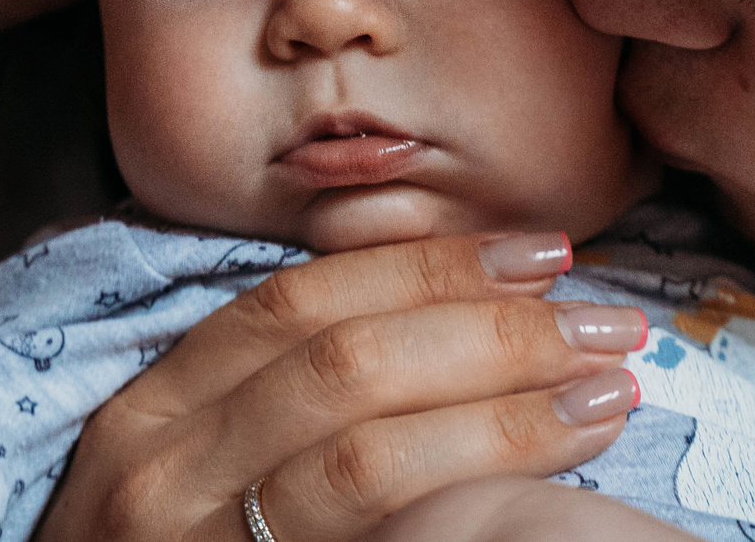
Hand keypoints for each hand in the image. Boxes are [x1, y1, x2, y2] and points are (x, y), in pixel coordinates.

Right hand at [36, 232, 646, 541]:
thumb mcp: (182, 472)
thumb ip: (267, 397)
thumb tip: (430, 320)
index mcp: (149, 413)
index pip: (298, 304)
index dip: (426, 268)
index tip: (539, 252)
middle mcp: (163, 475)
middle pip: (345, 367)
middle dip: (490, 330)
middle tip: (603, 320)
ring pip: (367, 460)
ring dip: (505, 416)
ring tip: (606, 393)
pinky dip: (465, 502)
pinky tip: (544, 489)